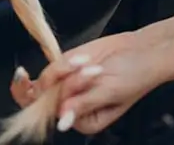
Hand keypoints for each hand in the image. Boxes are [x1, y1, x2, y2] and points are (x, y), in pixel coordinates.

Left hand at [10, 32, 163, 134]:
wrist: (142, 51)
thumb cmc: (133, 76)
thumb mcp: (109, 92)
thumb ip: (83, 105)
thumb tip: (62, 124)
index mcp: (82, 121)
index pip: (48, 114)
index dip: (37, 97)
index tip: (30, 79)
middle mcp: (71, 107)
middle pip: (41, 97)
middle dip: (58, 78)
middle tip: (77, 65)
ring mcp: (67, 86)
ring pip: (47, 78)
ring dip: (66, 68)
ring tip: (91, 63)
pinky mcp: (67, 67)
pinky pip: (53, 65)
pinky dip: (64, 61)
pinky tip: (85, 58)